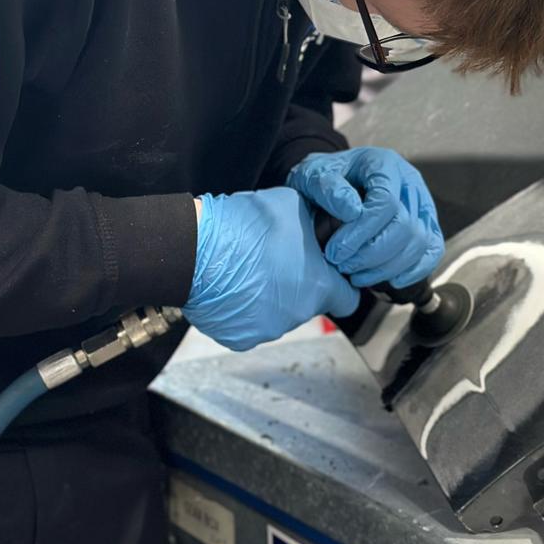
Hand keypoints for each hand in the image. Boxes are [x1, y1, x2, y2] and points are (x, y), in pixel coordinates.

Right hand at [182, 189, 358, 351]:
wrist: (195, 250)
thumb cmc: (243, 227)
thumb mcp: (293, 205)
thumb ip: (316, 219)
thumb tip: (322, 219)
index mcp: (319, 286)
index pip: (348, 298)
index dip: (340, 283)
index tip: (327, 273)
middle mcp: (298, 314)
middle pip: (309, 303)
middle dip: (297, 284)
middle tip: (275, 260)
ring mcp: (269, 330)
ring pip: (278, 314)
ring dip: (269, 295)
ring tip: (248, 270)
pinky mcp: (242, 339)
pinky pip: (250, 324)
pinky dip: (244, 308)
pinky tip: (232, 287)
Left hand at [287, 147, 443, 288]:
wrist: (331, 181)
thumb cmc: (324, 177)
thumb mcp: (313, 175)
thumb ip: (328, 188)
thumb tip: (352, 211)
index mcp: (384, 164)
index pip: (385, 202)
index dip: (360, 233)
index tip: (335, 252)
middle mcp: (409, 182)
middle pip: (405, 226)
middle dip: (373, 255)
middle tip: (344, 266)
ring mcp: (421, 203)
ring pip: (420, 242)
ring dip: (388, 268)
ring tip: (358, 275)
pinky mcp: (426, 223)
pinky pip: (432, 250)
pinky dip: (415, 271)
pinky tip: (391, 282)